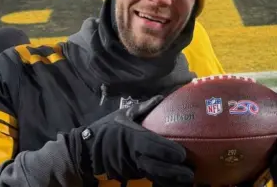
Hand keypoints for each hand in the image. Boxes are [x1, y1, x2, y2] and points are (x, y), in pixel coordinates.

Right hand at [68, 96, 193, 186]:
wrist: (86, 150)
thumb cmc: (107, 129)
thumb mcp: (123, 114)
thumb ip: (143, 108)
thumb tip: (161, 97)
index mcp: (132, 136)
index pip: (152, 145)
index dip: (167, 151)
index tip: (182, 154)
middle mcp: (132, 154)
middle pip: (155, 165)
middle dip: (173, 171)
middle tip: (190, 173)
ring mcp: (130, 167)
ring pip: (152, 175)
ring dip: (170, 179)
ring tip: (187, 180)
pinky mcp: (129, 175)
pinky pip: (148, 178)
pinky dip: (161, 181)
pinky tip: (174, 183)